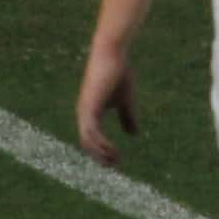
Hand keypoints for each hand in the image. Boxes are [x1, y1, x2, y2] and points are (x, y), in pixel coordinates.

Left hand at [76, 42, 138, 165]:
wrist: (112, 54)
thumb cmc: (118, 73)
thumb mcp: (126, 100)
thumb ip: (127, 117)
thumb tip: (134, 135)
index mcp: (91, 113)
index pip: (92, 139)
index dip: (103, 152)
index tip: (117, 160)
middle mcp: (84, 115)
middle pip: (87, 144)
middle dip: (101, 157)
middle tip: (116, 164)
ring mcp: (85, 111)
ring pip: (87, 141)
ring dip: (101, 153)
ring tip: (116, 160)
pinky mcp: (89, 108)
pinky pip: (91, 133)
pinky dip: (101, 143)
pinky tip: (112, 149)